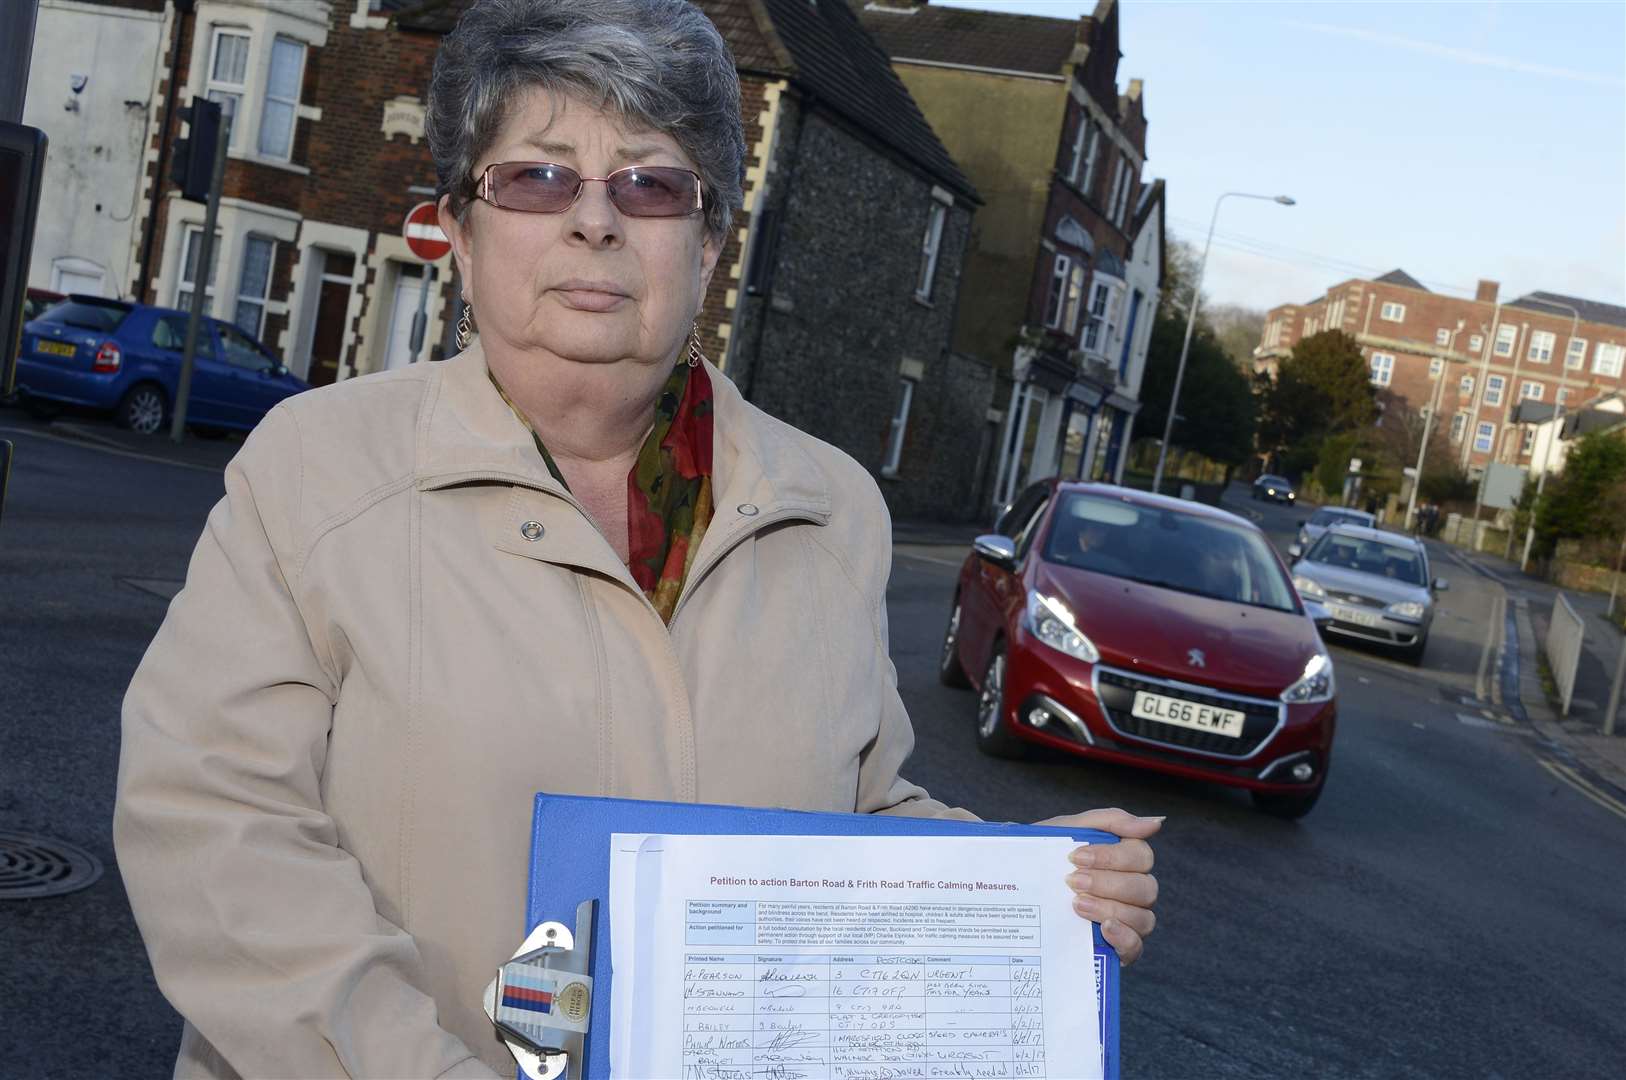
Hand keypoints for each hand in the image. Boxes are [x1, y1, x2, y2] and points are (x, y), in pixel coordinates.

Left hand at [1036, 807, 1161, 965]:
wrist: (1012, 890)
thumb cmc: (1046, 857)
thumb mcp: (1069, 830)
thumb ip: (1111, 821)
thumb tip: (1157, 822)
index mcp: (1125, 861)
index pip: (1141, 856)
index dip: (1112, 857)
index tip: (1075, 856)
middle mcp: (1133, 891)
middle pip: (1145, 888)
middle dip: (1107, 883)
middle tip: (1072, 881)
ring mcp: (1129, 921)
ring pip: (1144, 917)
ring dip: (1110, 908)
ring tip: (1076, 904)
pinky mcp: (1118, 949)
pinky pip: (1136, 947)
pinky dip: (1123, 937)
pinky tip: (1103, 928)